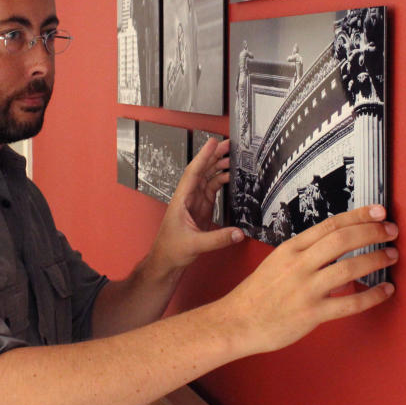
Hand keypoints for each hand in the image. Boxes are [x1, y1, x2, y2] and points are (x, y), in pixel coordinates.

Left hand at [149, 138, 243, 273]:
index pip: (193, 173)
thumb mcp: (195, 245)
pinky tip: (231, 177)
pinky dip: (221, 181)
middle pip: (201, 171)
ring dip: (219, 166)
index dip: (204, 157)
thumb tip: (239, 232)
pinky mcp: (201, 210)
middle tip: (229, 144)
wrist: (166, 261)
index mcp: (181, 200)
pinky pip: (212, 190)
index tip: (213, 143)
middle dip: (214, 156)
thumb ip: (218, 239)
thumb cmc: (171, 251)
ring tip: (233, 156)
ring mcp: (194, 203)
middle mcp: (187, 198)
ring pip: (207, 178)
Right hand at [216, 205, 397, 355]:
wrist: (237, 321)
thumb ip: (304, 253)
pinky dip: (372, 296)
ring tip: (392, 256)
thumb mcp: (278, 261)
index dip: (358, 215)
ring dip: (375, 259)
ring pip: (349, 268)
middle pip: (342, 240)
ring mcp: (306, 289)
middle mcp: (299, 265)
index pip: (330, 224)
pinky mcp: (312, 313)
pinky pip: (349, 303)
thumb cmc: (258, 293)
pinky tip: (386, 291)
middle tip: (391, 230)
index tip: (378, 211)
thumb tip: (335, 245)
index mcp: (291, 248)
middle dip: (372, 232)